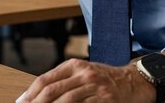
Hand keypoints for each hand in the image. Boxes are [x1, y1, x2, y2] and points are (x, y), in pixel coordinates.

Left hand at [19, 58, 155, 101]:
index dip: (30, 93)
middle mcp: (83, 74)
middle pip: (52, 90)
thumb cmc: (105, 79)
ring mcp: (95, 87)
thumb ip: (64, 80)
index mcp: (74, 65)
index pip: (45, 79)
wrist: (134, 81)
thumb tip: (38, 95)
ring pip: (66, 101)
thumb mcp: (84, 73)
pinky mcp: (106, 100)